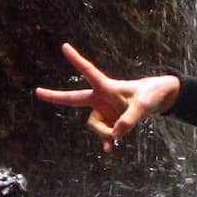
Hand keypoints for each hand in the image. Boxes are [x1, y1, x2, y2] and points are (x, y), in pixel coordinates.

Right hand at [35, 42, 179, 151]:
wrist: (158, 99)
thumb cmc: (151, 95)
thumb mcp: (144, 106)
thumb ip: (130, 119)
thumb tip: (115, 135)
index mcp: (107, 87)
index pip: (89, 72)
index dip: (77, 60)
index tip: (64, 46)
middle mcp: (101, 98)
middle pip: (74, 98)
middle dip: (56, 96)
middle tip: (37, 91)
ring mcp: (104, 111)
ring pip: (95, 125)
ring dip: (105, 133)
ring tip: (119, 135)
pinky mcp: (111, 122)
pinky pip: (104, 135)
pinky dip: (107, 141)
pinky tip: (110, 150)